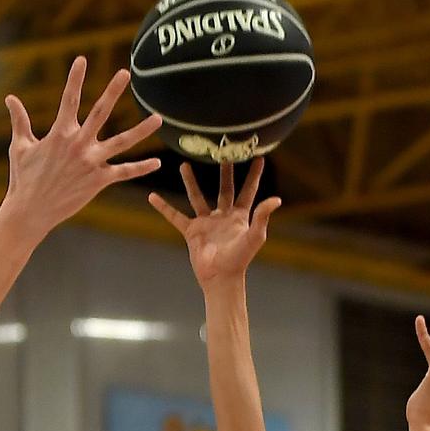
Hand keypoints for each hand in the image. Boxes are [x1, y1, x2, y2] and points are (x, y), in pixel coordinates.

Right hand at [3, 59, 162, 240]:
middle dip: (113, 91)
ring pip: (122, 142)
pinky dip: (141, 168)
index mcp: (60, 133)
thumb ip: (19, 120)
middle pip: (100, 112)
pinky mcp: (99, 181)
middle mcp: (79, 145)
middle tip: (125, 73)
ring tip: (158, 118)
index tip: (82, 59)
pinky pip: (124, 172)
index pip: (69, 99)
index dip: (75, 78)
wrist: (31, 211)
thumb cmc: (24, 178)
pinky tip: (158, 162)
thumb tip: (10, 97)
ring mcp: (91, 163)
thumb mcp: (20, 146)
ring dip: (141, 130)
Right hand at [150, 160, 281, 288]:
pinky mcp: (191, 232)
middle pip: (224, 188)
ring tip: (184, 165)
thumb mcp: (254, 237)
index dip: (254, 175)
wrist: (220, 278)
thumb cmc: (239, 260)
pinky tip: (153, 197)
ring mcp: (206, 223)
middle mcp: (223, 216)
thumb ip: (262, 216)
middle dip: (224, 171)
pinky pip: (175, 216)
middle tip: (222, 152)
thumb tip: (276, 199)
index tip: (258, 157)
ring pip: (197, 197)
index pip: (248, 190)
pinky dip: (164, 208)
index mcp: (240, 216)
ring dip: (191, 182)